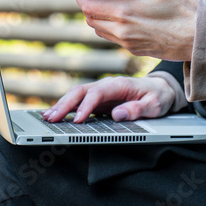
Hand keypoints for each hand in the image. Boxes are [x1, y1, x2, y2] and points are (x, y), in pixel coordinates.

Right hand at [42, 76, 174, 122]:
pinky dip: (64, 106)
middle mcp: (105, 85)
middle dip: (64, 105)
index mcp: (118, 85)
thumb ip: (138, 109)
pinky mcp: (96, 98)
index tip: (77, 120)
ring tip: (47, 117)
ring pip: (74, 94)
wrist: (159, 89)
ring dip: (60, 105)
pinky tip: (54, 114)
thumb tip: (118, 115)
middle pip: (79, 91)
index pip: (96, 94)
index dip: (85, 107)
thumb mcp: (155, 105)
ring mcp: (99, 91)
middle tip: (52, 118)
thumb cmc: (157, 97)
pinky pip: (77, 100)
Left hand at [77, 0, 197, 60]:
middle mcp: (121, 31)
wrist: (199, 38)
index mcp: (124, 13)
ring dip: (97, 19)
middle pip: (90, 20)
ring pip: (99, 31)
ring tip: (105, 6)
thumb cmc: (182, 9)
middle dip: (88, 8)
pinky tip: (120, 19)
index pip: (89, 8)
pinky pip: (112, 39)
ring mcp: (126, 43)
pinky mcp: (133, 50)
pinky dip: (109, 28)